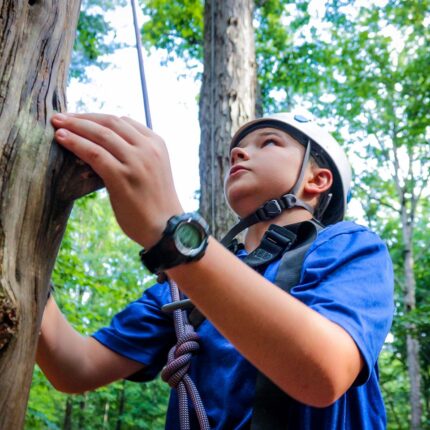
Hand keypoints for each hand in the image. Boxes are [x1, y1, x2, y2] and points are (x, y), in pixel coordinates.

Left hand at [51, 113, 183, 247]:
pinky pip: (95, 154)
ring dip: (75, 127)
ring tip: (57, 125)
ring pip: (100, 135)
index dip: (97, 117)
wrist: (167, 228)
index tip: (80, 119)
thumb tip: (103, 145)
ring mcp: (136, 162)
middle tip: (61, 117)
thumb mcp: (152, 170)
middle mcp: (148, 148)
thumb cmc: (155, 202)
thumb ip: (135, 154)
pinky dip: (76, 144)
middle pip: (110, 123)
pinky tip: (62, 140)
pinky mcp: (123, 177)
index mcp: (156, 143)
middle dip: (83, 118)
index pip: (123, 121)